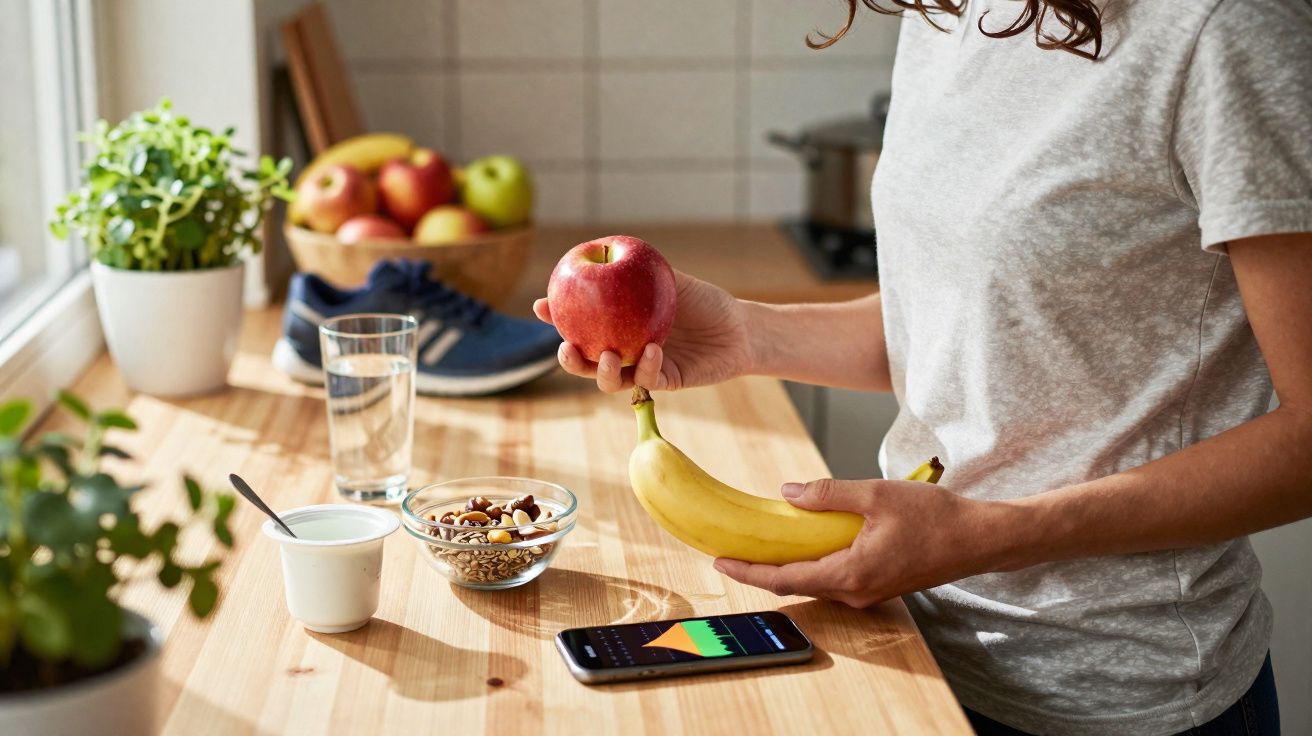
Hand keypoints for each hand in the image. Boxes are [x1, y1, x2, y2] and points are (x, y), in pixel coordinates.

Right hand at [534, 269, 753, 392]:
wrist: (740, 329)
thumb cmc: (705, 301)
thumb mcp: (669, 280)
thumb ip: (638, 270)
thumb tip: (604, 248)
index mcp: (619, 326)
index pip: (580, 323)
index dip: (557, 317)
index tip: (541, 306)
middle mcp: (626, 351)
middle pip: (587, 361)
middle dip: (570, 359)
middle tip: (566, 348)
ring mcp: (643, 370)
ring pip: (610, 380)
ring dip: (603, 371)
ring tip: (608, 356)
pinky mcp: (666, 383)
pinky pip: (648, 381)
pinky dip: (646, 367)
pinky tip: (652, 352)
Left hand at [714, 478, 1010, 607]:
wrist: (980, 539)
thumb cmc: (936, 519)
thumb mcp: (876, 495)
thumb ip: (829, 494)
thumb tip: (788, 492)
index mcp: (851, 573)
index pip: (785, 579)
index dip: (748, 572)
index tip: (719, 562)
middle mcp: (857, 592)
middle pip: (796, 585)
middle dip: (761, 570)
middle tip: (730, 552)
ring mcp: (869, 593)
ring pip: (816, 582)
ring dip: (788, 567)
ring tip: (761, 546)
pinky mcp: (880, 585)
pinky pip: (836, 578)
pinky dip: (813, 564)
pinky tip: (806, 544)